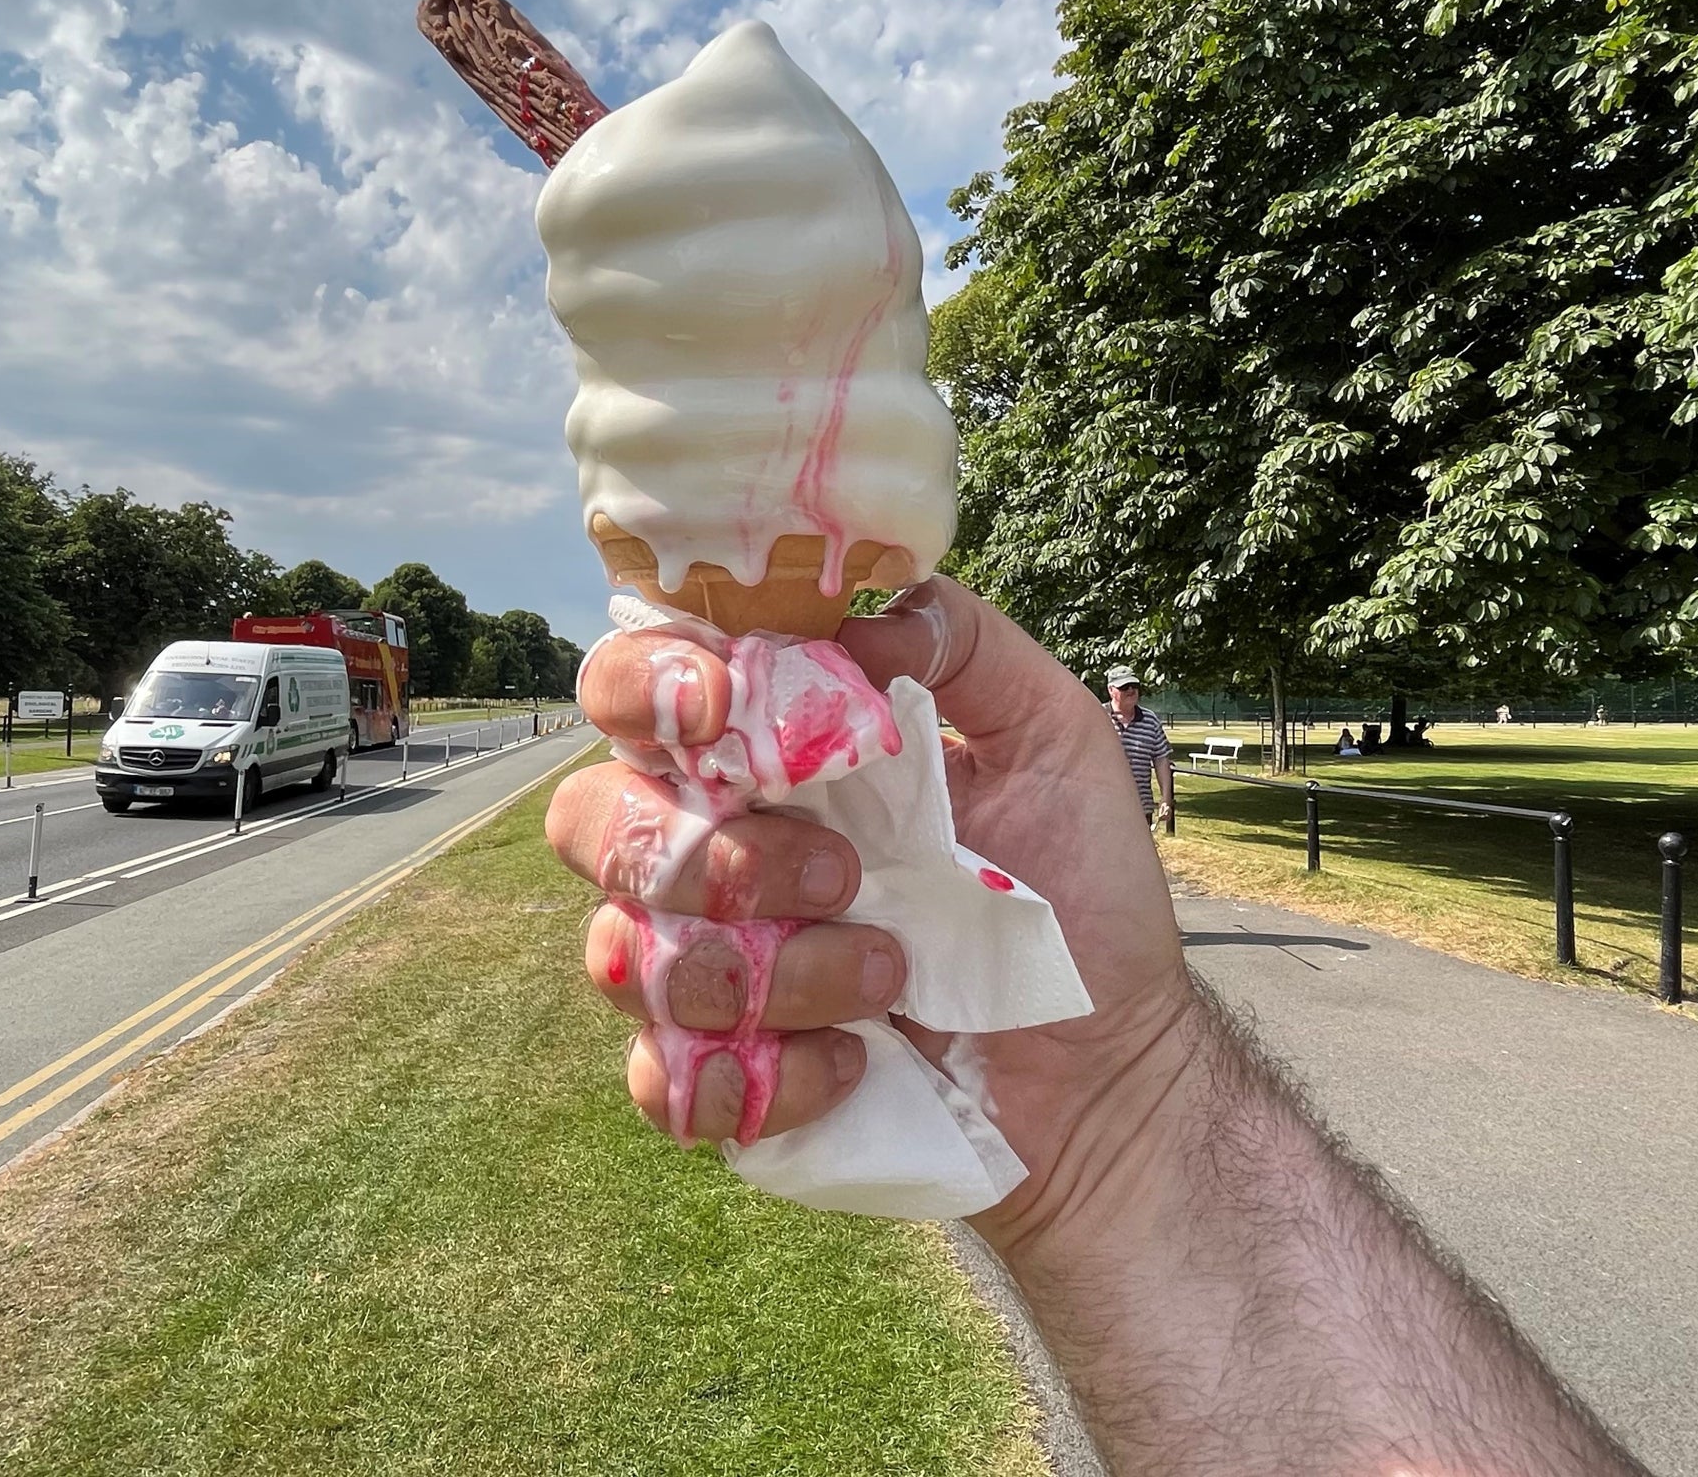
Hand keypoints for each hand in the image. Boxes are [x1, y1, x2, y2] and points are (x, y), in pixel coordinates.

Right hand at [549, 578, 1196, 1250]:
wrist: (1109, 1062)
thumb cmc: (1075, 891)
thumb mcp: (1052, 736)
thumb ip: (960, 641)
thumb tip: (849, 616)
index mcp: (764, 756)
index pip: (631, 691)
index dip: (644, 686)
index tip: (725, 707)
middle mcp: (710, 853)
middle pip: (588, 822)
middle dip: (711, 855)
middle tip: (845, 876)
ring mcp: (706, 970)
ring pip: (629, 957)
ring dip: (779, 971)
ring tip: (894, 975)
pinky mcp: (723, 1081)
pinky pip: (669, 1082)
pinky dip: (765, 1076)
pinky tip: (858, 1060)